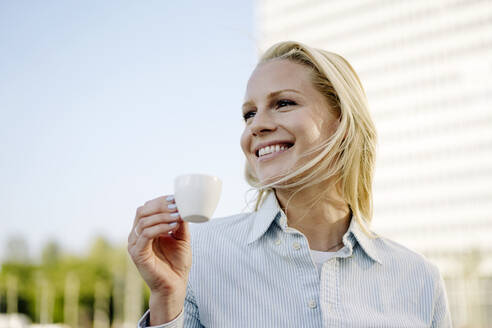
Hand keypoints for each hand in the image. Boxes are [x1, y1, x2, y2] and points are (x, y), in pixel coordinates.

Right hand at [128, 194, 191, 319]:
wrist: (175, 285)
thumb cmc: (177, 263)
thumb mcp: (182, 238)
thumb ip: (180, 223)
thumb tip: (184, 206)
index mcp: (145, 230)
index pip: (147, 208)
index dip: (160, 201)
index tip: (175, 198)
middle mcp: (136, 235)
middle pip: (142, 211)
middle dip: (160, 205)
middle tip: (176, 205)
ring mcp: (135, 244)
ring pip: (144, 221)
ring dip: (162, 216)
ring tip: (177, 216)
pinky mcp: (137, 253)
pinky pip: (145, 234)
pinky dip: (160, 227)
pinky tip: (173, 227)